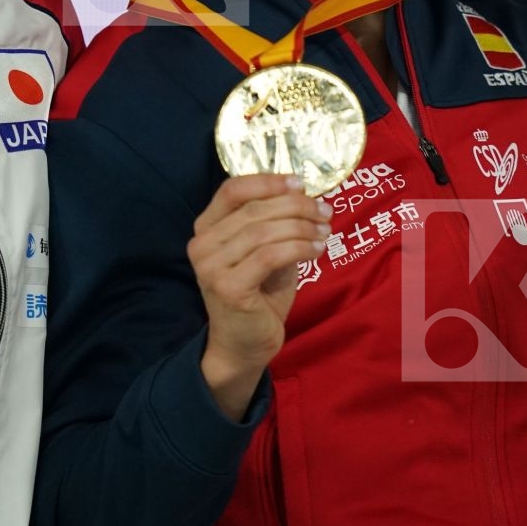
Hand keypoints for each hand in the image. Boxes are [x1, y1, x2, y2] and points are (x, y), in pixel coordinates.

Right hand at [188, 174, 330, 419]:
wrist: (245, 344)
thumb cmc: (259, 294)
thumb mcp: (267, 250)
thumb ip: (275, 223)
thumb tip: (304, 194)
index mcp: (207, 227)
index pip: (232, 189)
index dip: (268, 181)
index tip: (300, 183)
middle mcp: (202, 244)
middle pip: (254, 209)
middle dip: (297, 206)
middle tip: (325, 211)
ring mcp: (211, 267)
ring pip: (264, 231)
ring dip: (302, 228)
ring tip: (325, 231)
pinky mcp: (228, 287)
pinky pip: (270, 255)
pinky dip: (299, 248)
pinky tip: (317, 249)